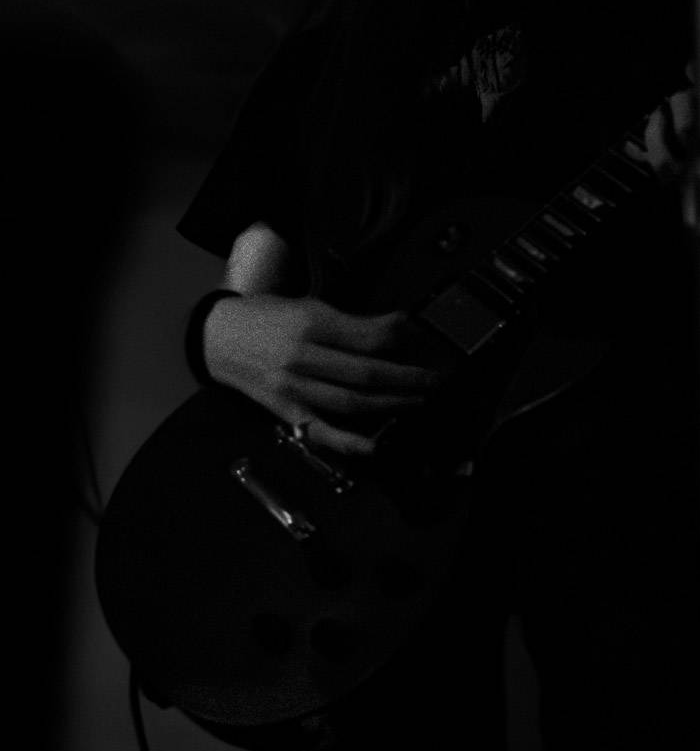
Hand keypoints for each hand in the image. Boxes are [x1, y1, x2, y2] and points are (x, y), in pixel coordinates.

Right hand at [202, 294, 444, 454]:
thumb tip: (394, 327)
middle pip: (365, 372)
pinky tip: (373, 445)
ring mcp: (292, 387)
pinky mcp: (284, 411)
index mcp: (309, 324)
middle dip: (406, 378)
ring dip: (389, 405)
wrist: (217, 337)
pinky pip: (319, 431)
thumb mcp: (308, 306)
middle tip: (432, 379)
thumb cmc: (264, 318)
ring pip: (350, 402)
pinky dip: (347, 442)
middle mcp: (301, 357)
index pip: (366, 337)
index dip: (400, 340)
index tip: (422, 340)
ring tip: (416, 402)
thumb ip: (350, 322)